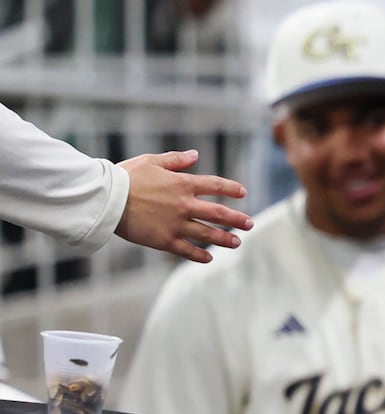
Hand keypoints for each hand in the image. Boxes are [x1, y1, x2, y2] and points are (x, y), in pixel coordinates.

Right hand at [115, 149, 253, 262]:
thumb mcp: (151, 161)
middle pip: (219, 214)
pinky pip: (187, 250)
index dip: (231, 189)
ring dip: (225, 239)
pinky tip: (209, 258)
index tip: (243, 192)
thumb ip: (176, 159)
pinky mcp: (164, 240)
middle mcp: (184, 205)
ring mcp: (176, 224)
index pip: (215, 185)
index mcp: (182, 184)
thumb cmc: (125, 176)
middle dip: (237, 220)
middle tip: (250, 224)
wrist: (106, 198)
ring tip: (237, 242)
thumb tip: (195, 155)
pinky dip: (200, 255)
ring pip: (208, 234)